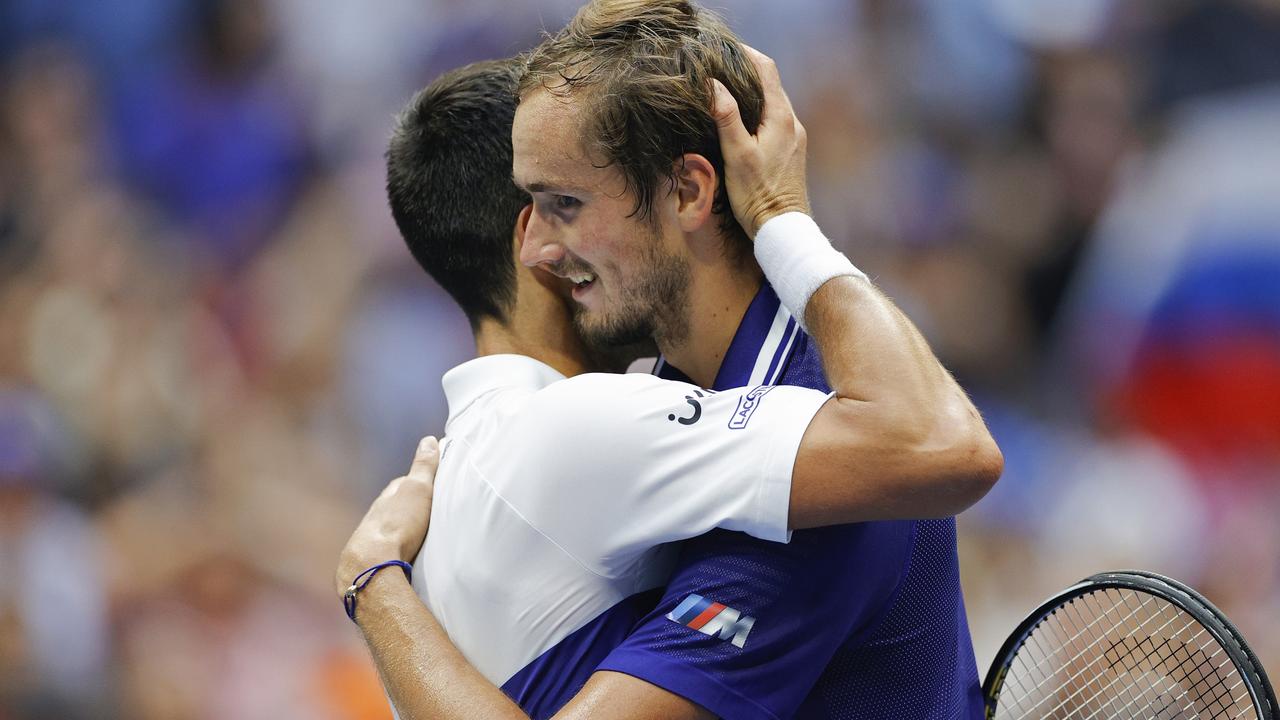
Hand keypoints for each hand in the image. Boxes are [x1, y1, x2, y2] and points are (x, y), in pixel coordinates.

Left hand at [335, 436, 438, 598]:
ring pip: (389, 531)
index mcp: (388, 498)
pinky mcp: (371, 562)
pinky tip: (405, 557)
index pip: (402, 484)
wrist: (373, 566)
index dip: (418, 483)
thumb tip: (428, 439)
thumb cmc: (399, 524)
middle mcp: (376, 516)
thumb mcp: (418, 489)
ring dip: (402, 532)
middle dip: (409, 509)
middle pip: (394, 508)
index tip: (432, 484)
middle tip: (428, 511)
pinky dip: (397, 551)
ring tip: (419, 538)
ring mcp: (371, 540)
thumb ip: (424, 466)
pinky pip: (386, 552)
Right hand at [712, 45, 809, 238]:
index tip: (724, 49)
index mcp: (780, 117)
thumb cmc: (758, 194)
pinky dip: (758, 111)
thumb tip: (713, 84)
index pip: (766, 69)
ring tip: (726, 91)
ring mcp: (794, 136)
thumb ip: (726, 117)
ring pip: (772, 102)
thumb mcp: (736, 154)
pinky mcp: (792, 150)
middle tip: (719, 67)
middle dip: (746, 71)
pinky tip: (742, 121)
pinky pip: (775, 120)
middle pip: (770, 84)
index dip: (745, 54)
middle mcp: (792, 122)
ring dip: (751, 93)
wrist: (783, 228)